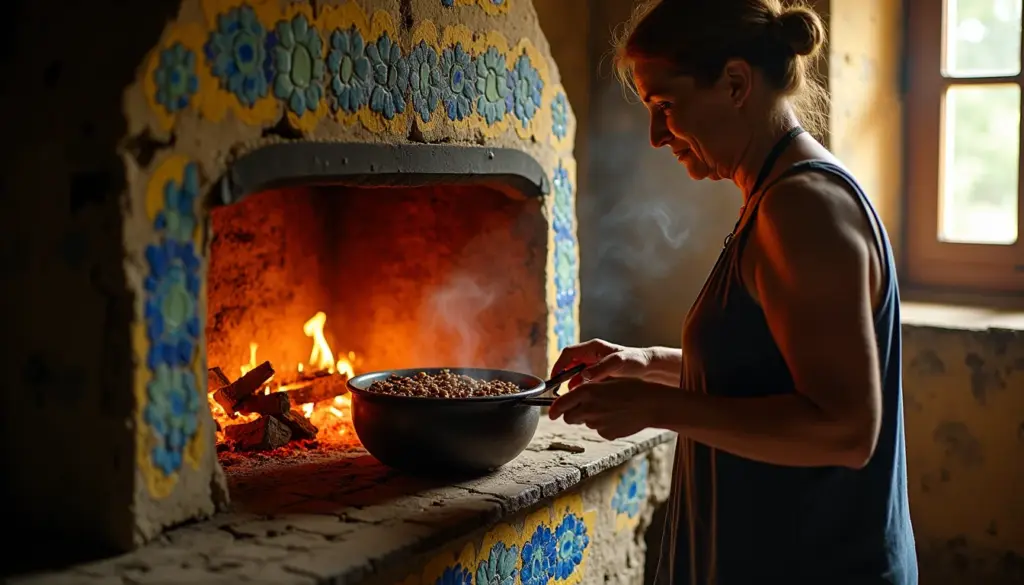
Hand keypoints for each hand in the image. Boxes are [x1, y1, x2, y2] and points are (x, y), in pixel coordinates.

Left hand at [547, 379, 671, 439]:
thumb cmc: (630, 388)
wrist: (651, 403)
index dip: (554, 410)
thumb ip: (587, 388)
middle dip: (572, 414)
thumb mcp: (606, 381)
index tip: (551, 414)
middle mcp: (588, 408)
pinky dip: (604, 425)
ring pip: (586, 423)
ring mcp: (597, 423)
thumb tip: (572, 394)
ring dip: (591, 418)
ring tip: (610, 409)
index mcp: (587, 391)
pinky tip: (617, 418)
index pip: (560, 404)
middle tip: (584, 409)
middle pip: (569, 418)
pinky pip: (599, 430)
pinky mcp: (606, 434)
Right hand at [550, 339, 652, 390]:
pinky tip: (583, 395)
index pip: (568, 353)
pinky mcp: (600, 371)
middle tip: (558, 390)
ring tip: (569, 395)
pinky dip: (580, 386)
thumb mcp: (618, 364)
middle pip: (569, 363)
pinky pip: (584, 378)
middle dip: (562, 376)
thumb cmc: (635, 362)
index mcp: (593, 347)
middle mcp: (592, 353)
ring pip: (576, 372)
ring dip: (571, 382)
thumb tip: (584, 376)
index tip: (554, 378)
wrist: (649, 367)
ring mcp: (595, 362)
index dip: (559, 365)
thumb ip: (601, 369)